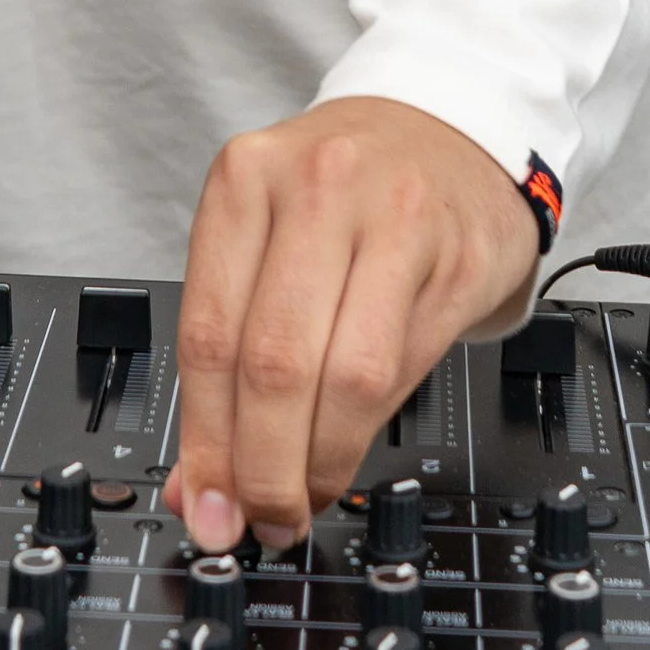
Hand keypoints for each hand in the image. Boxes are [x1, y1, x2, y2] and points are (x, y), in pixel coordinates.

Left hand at [163, 99, 537, 549]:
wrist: (451, 131)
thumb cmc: (346, 197)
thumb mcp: (267, 245)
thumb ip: (225, 355)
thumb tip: (194, 486)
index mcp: (244, 180)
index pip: (207, 334)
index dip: (205, 441)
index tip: (206, 506)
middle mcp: (315, 186)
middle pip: (272, 363)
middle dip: (261, 467)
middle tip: (262, 517)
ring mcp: (393, 215)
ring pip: (343, 376)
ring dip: (319, 462)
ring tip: (307, 496)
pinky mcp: (455, 254)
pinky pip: (403, 368)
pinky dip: (369, 430)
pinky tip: (352, 448)